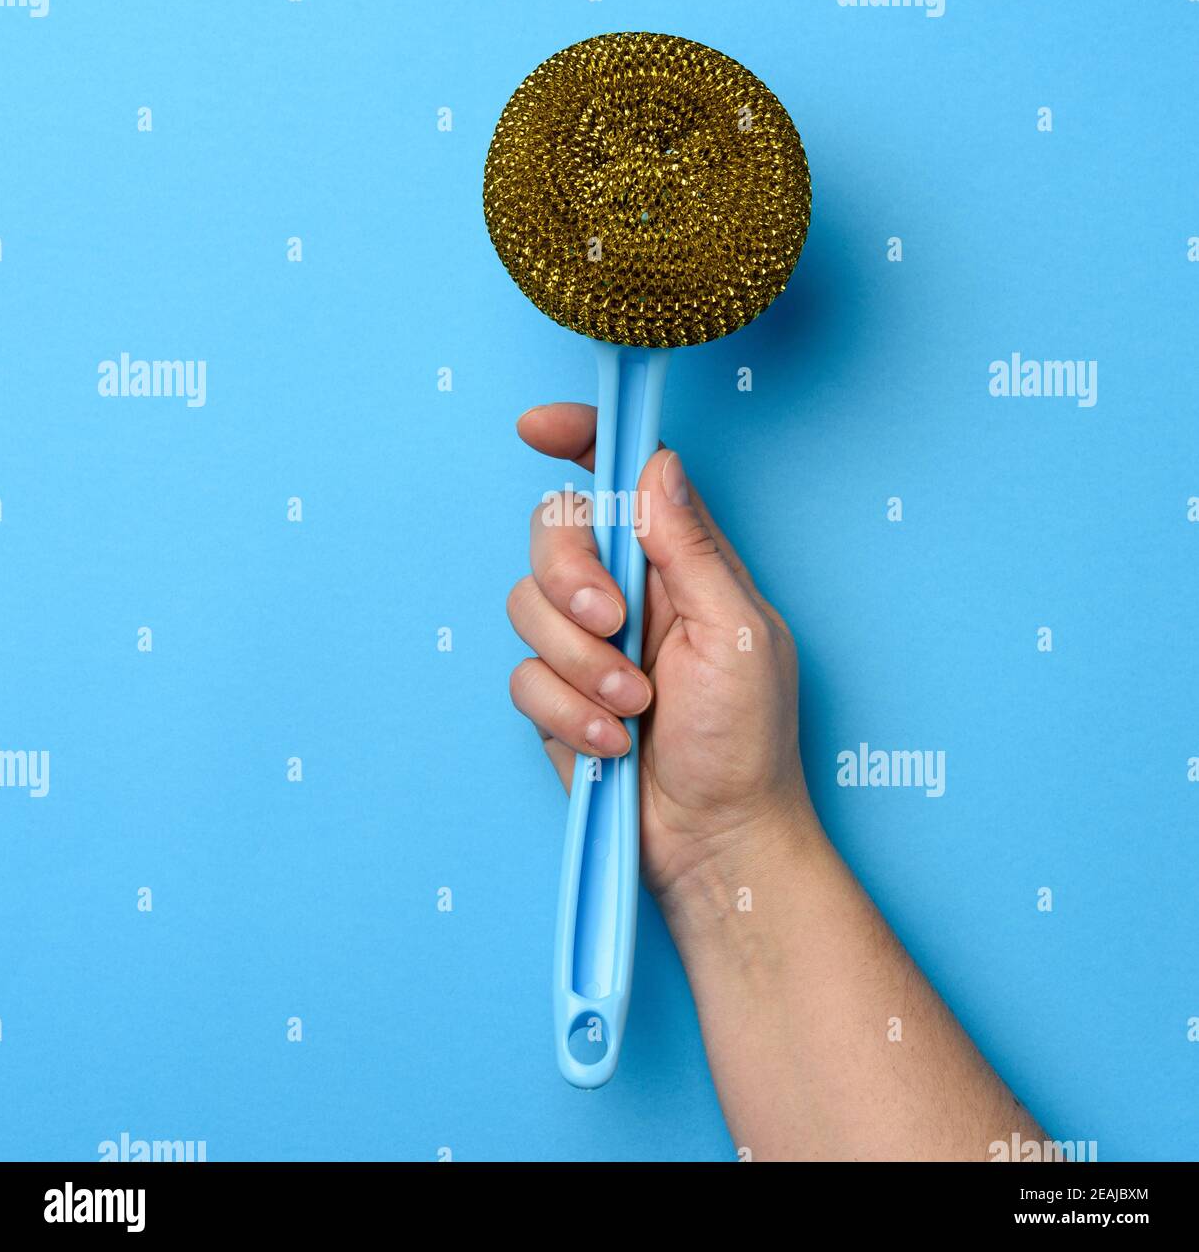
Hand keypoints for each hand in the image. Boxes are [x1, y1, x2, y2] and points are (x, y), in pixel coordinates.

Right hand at [507, 402, 818, 899]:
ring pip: (527, 605)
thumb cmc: (746, 741)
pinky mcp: (556, 696)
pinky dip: (566, 711)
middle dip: (570, 574)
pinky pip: (521, 677)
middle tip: (614, 623)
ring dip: (580, 662)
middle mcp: (628, 593)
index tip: (538, 428)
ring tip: (633, 707)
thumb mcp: (734, 633)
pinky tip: (611, 743)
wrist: (716, 841)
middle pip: (556, 531)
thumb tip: (657, 464)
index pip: (623, 478)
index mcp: (679, 563)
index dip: (581, 440)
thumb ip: (691, 548)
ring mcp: (587, 646)